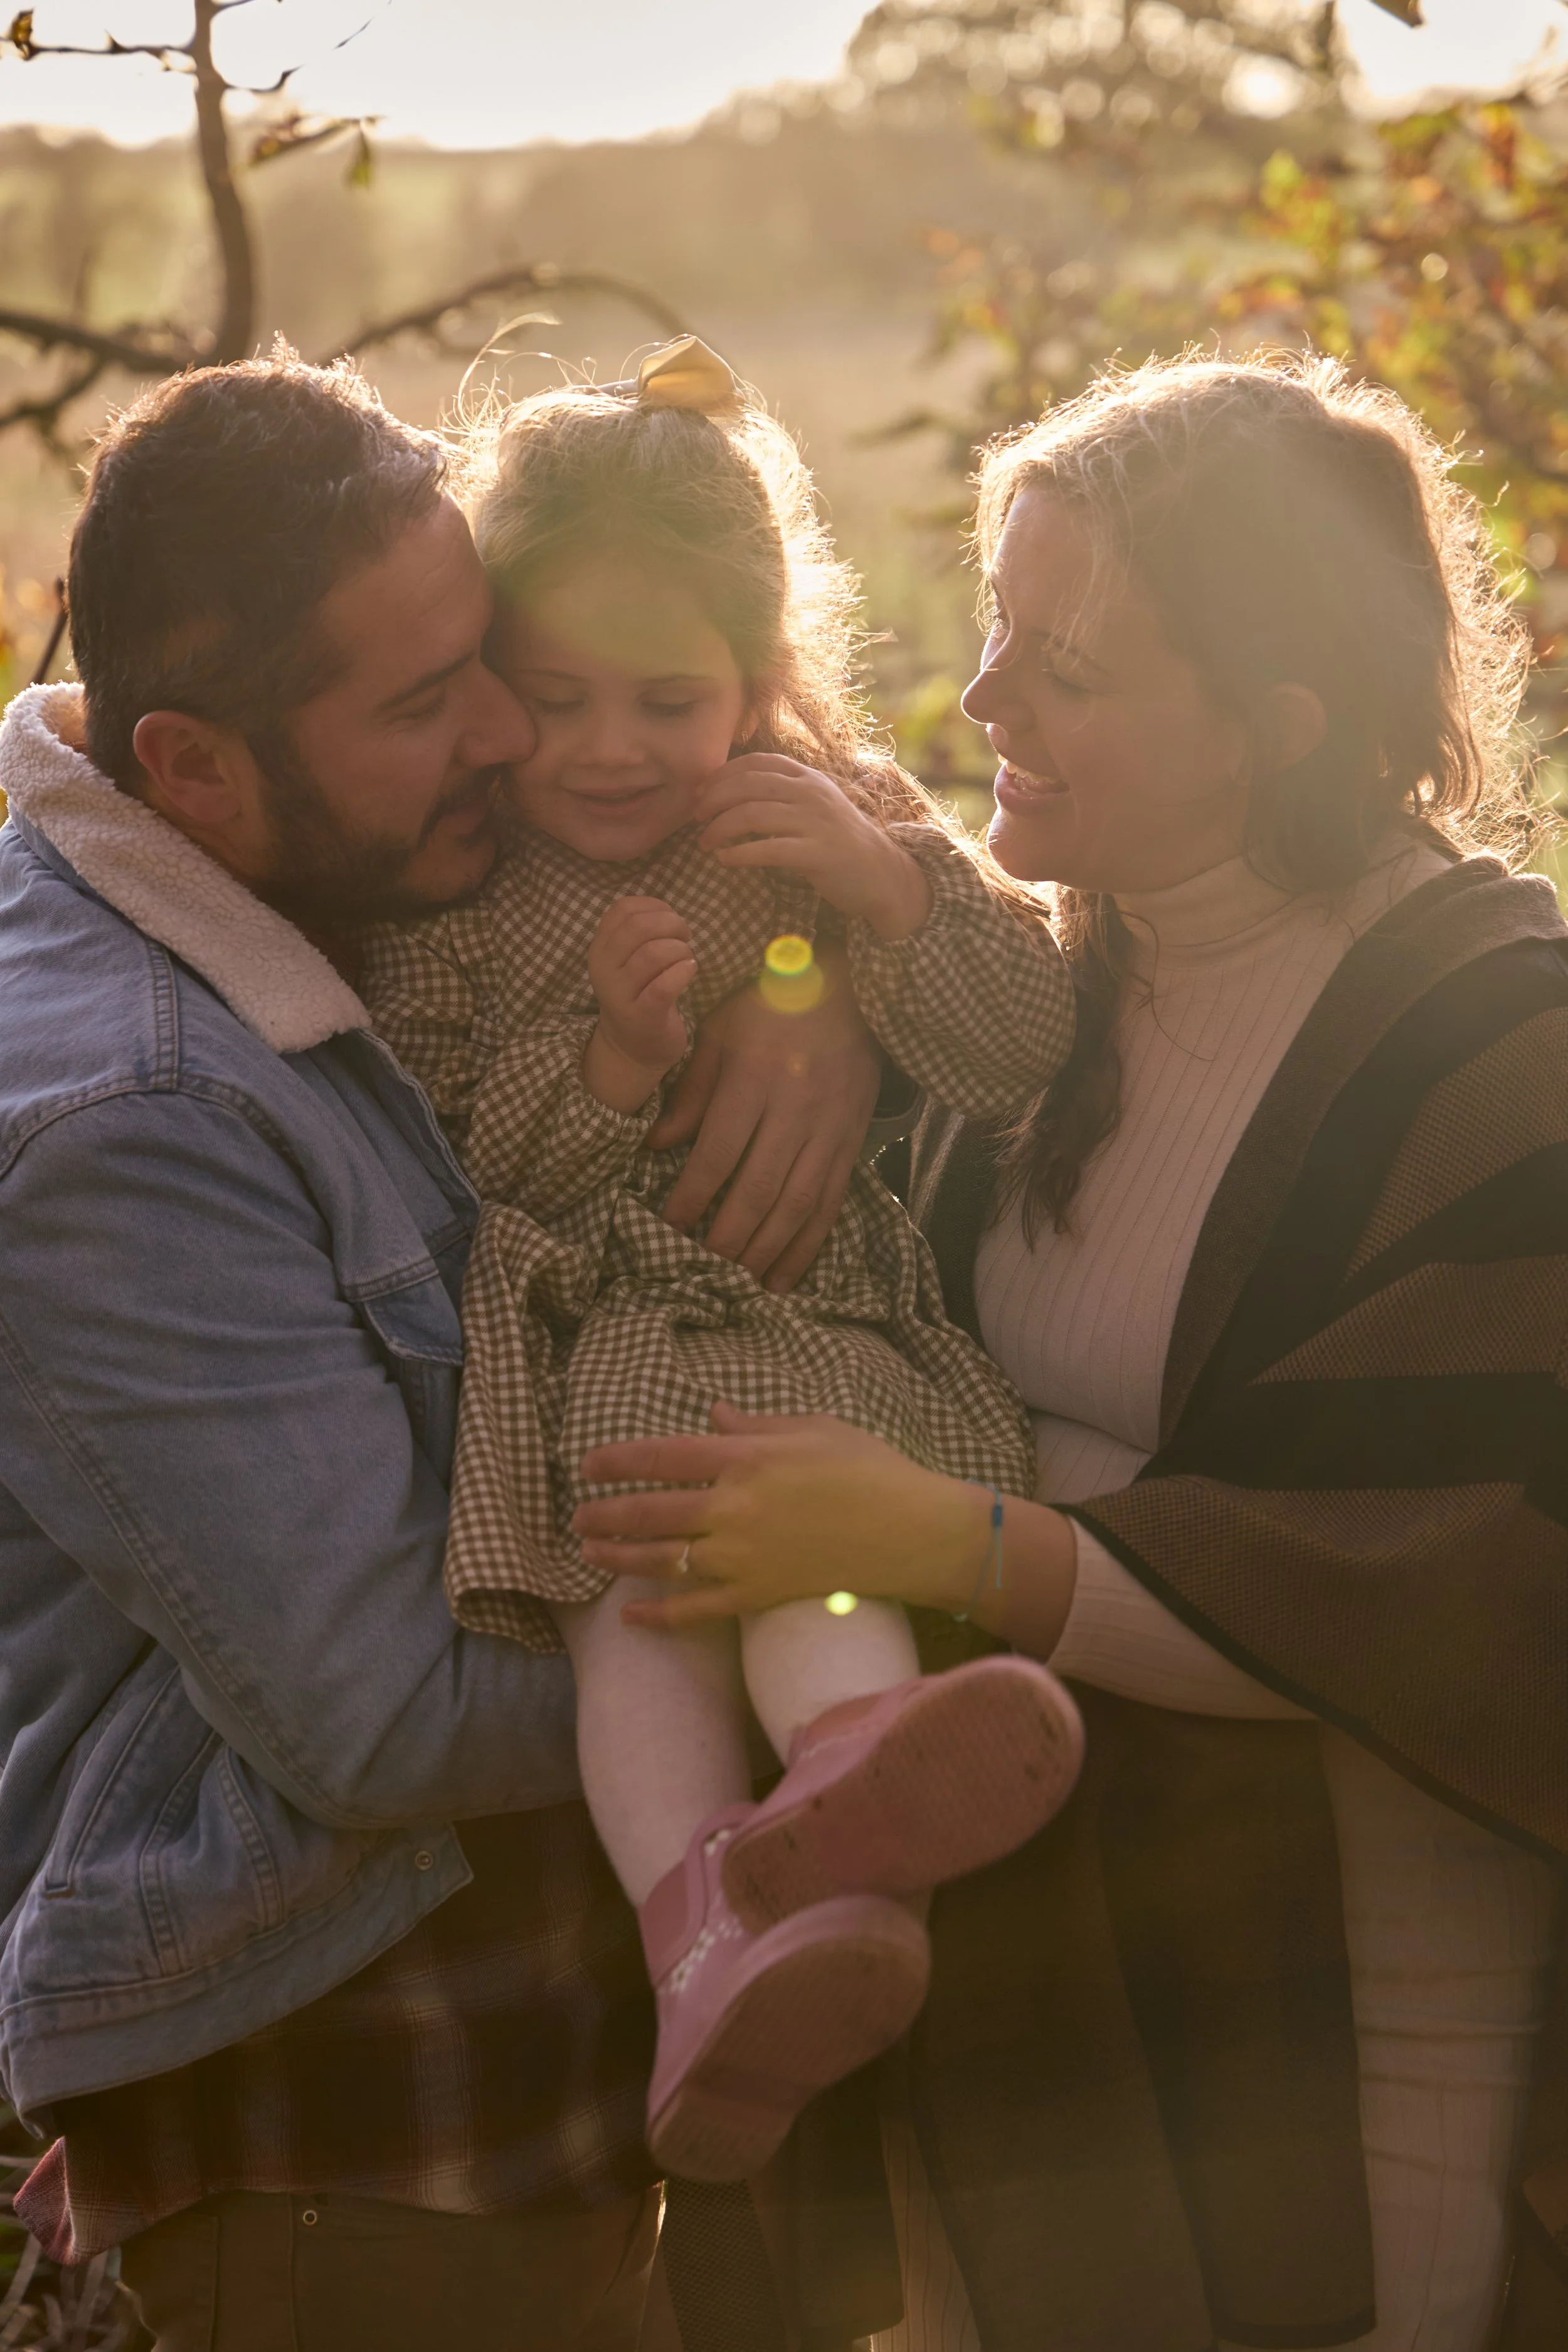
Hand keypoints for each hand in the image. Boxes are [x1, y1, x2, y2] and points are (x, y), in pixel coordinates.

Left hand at [574, 1405, 996, 1625]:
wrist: (913, 1532)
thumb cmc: (870, 1469)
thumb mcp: (813, 1428)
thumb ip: (754, 1423)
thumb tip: (711, 1412)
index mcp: (747, 1458)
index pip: (661, 1456)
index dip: (616, 1461)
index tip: (588, 1465)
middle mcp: (734, 1508)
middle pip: (650, 1511)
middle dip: (606, 1514)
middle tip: (578, 1517)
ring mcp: (743, 1557)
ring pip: (661, 1560)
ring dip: (618, 1558)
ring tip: (590, 1554)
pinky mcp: (757, 1596)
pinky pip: (696, 1610)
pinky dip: (658, 1616)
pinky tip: (630, 1616)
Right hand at [583, 896, 695, 1113]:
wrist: (631, 1049)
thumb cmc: (638, 996)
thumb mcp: (627, 960)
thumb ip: (639, 932)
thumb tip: (667, 911)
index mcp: (600, 948)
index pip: (623, 909)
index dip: (655, 907)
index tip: (670, 920)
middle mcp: (604, 969)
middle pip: (639, 927)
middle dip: (672, 924)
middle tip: (685, 938)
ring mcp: (621, 994)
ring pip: (654, 953)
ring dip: (680, 950)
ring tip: (686, 959)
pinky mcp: (642, 1016)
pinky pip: (664, 986)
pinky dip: (683, 972)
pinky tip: (690, 971)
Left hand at [650, 944, 879, 1289]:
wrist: (848, 992)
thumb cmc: (768, 1008)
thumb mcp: (718, 1032)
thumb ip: (691, 1091)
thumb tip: (658, 1145)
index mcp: (756, 1076)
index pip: (720, 1150)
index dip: (693, 1194)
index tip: (671, 1225)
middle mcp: (796, 1107)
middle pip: (760, 1187)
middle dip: (729, 1235)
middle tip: (703, 1265)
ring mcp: (830, 1128)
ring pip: (798, 1203)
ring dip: (767, 1249)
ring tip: (739, 1280)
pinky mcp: (852, 1143)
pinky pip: (831, 1204)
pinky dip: (807, 1246)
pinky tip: (784, 1277)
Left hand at [696, 755, 932, 940]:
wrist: (882, 874)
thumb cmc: (839, 842)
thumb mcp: (815, 806)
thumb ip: (783, 794)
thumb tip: (731, 792)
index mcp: (808, 777)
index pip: (757, 762)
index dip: (722, 774)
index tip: (701, 792)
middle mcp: (811, 793)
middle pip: (748, 785)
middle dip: (714, 799)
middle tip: (696, 818)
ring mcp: (815, 822)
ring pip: (752, 814)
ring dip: (719, 828)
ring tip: (704, 842)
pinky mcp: (816, 854)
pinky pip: (767, 849)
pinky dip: (738, 854)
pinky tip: (725, 860)